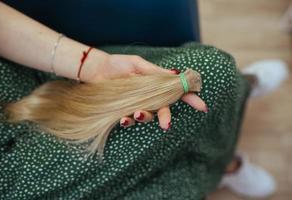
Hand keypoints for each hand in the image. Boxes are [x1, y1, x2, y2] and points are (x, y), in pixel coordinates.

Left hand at [82, 50, 207, 129]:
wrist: (98, 70)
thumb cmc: (119, 64)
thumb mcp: (138, 64)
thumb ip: (155, 72)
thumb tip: (176, 74)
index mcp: (157, 85)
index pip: (177, 92)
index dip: (190, 99)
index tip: (202, 107)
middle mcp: (150, 97)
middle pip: (163, 109)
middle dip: (166, 117)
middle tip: (166, 125)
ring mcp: (138, 105)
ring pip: (147, 116)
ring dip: (145, 118)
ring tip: (137, 114)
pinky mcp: (124, 111)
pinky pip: (129, 120)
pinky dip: (128, 121)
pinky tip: (124, 119)